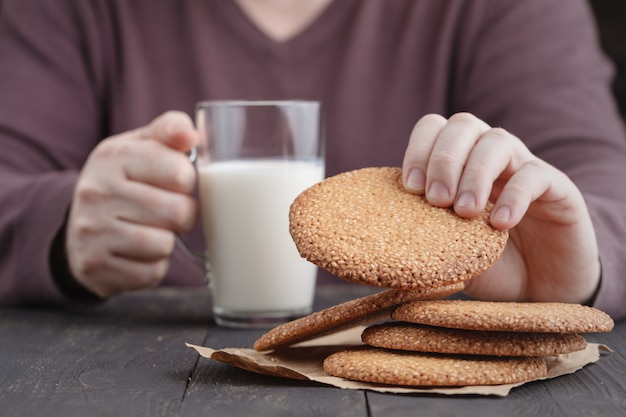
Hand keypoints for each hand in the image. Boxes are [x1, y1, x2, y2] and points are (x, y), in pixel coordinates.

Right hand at [66, 111, 198, 297]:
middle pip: (177, 212)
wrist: (79, 229)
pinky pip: (150, 273)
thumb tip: (192, 134)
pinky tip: (139, 254)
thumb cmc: (126, 183)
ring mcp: (91, 231)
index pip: (179, 172)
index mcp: (113, 156)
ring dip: (167, 242)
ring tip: (152, 231)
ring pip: (164, 245)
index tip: (177, 183)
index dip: (187, 181)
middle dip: (184, 215)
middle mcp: (96, 191)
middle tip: (171, 212)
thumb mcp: (141, 147)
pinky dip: (153, 267)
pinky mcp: (95, 266)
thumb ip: (169, 130)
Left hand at [402, 112, 599, 303]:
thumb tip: (379, 251)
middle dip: (443, 159)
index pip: (433, 129)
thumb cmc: (488, 264)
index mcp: (458, 164)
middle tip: (436, 201)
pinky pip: (535, 175)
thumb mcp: (447, 253)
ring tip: (464, 213)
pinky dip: (514, 195)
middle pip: (463, 125)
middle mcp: (489, 157)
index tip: (411, 188)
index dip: (418, 150)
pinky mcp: (558, 188)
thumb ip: (421, 241)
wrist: (542, 288)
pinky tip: (499, 223)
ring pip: (497, 141)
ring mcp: (523, 168)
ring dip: (474, 174)